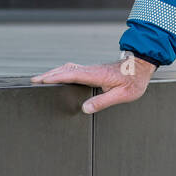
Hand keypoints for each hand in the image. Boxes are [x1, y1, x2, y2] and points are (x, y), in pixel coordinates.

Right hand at [30, 54, 156, 113]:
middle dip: (48, 75)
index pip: (72, 75)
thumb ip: (103, 101)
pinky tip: (58, 75)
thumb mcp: (122, 95)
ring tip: (40, 79)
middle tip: (33, 81)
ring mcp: (91, 69)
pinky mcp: (93, 70)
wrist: (141, 66)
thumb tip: (85, 108)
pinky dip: (61, 71)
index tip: (41, 80)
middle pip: (65, 70)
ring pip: (68, 68)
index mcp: (97, 75)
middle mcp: (91, 70)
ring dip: (54, 72)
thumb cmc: (134, 81)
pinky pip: (73, 69)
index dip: (56, 78)